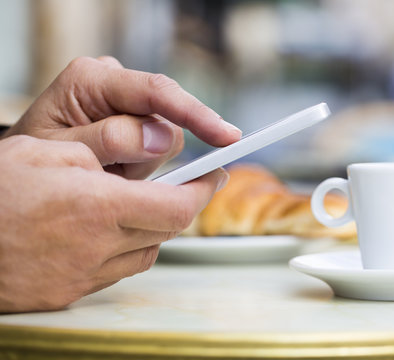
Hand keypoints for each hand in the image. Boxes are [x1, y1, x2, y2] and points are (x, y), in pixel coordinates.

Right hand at [0, 135, 227, 312]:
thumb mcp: (51, 148)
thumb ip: (111, 145)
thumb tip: (159, 141)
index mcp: (99, 207)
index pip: (178, 205)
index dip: (204, 190)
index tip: (217, 174)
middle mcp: (98, 247)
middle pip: (167, 229)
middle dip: (185, 205)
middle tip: (190, 185)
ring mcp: (83, 275)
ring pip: (146, 252)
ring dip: (156, 227)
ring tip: (146, 204)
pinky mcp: (68, 293)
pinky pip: (117, 271)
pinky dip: (128, 249)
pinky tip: (113, 231)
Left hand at [3, 56, 240, 178]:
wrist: (28, 168)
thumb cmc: (37, 156)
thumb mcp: (60, 152)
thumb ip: (107, 141)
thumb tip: (161, 137)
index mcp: (92, 80)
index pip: (157, 92)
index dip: (196, 115)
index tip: (227, 137)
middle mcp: (116, 84)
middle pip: (168, 121)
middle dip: (152, 157)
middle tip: (117, 175)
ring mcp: (129, 102)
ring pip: (167, 141)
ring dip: (145, 166)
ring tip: (111, 173)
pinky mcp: (137, 122)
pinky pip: (161, 149)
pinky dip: (146, 168)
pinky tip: (121, 170)